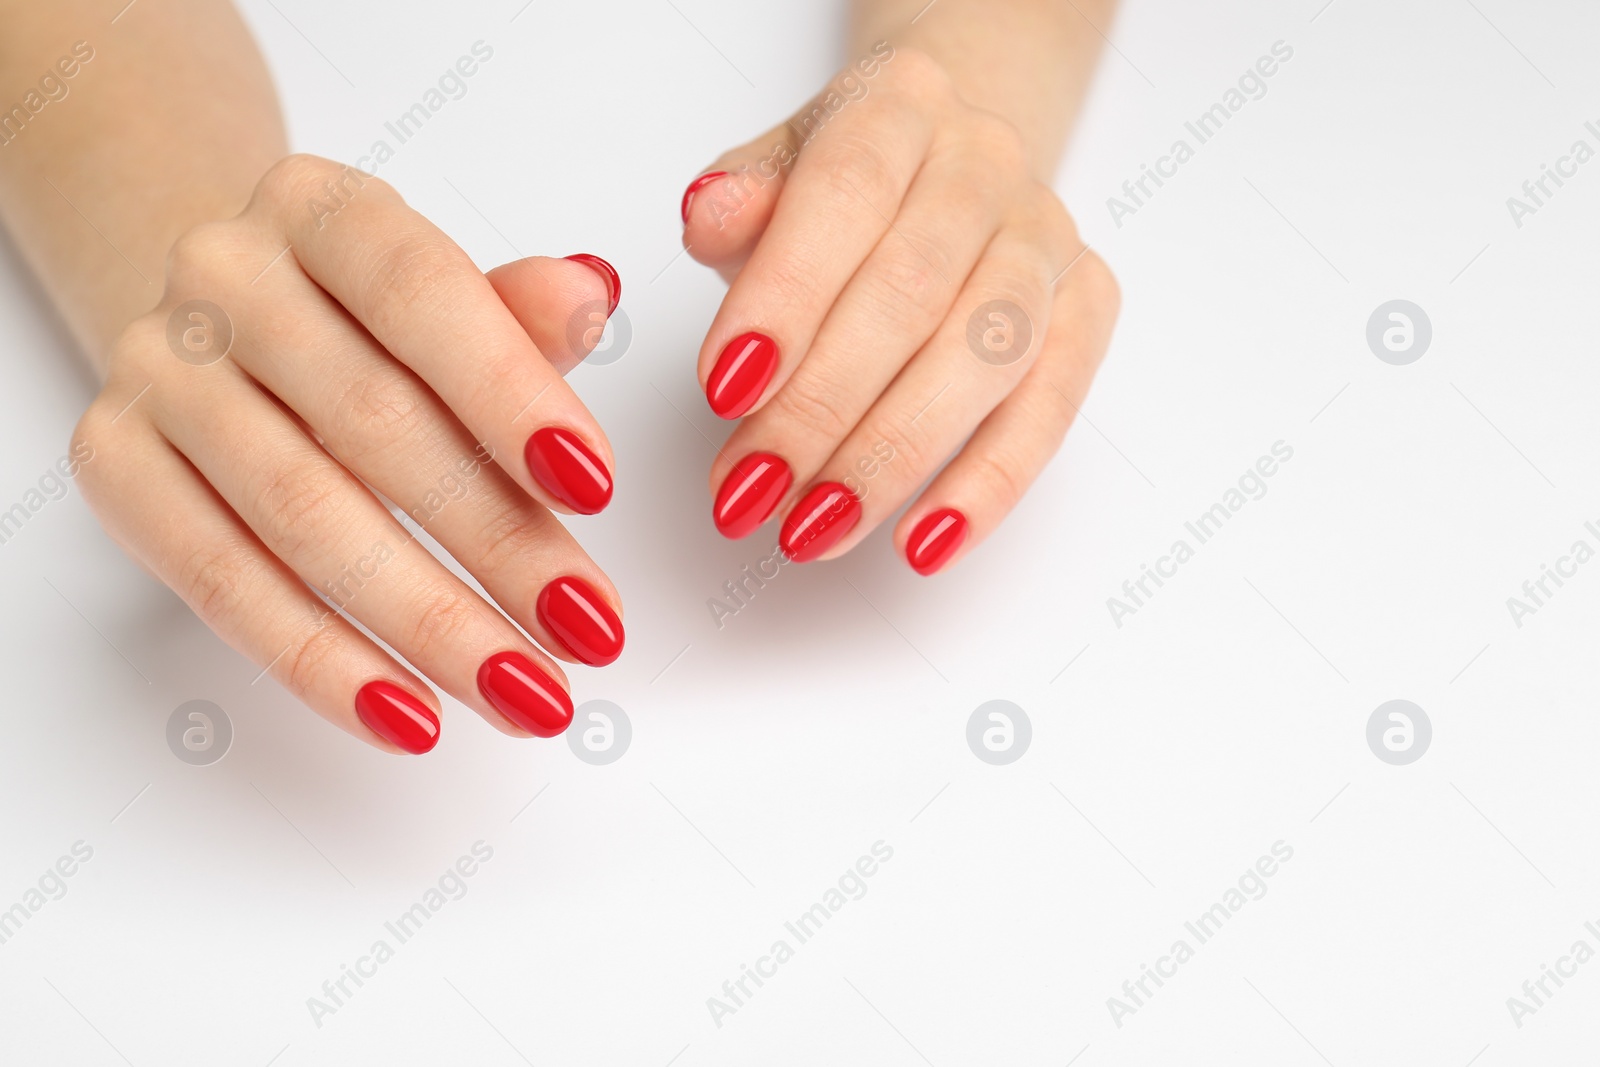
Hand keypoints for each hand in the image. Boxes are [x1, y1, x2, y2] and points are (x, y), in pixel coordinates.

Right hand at [71, 155, 624, 753]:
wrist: (220, 324)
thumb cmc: (370, 322)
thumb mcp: (452, 299)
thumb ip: (519, 312)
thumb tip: (591, 296)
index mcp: (320, 209)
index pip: (421, 292)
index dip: (511, 394)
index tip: (597, 490)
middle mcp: (222, 276)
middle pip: (373, 425)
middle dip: (500, 543)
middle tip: (589, 631)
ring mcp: (159, 372)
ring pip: (306, 519)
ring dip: (432, 625)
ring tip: (528, 692)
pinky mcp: (117, 466)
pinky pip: (223, 585)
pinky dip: (326, 665)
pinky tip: (414, 715)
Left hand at [682, 46, 1118, 572]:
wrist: (954, 160)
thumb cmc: (848, 185)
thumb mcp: (775, 171)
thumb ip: (739, 198)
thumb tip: (708, 220)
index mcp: (900, 104)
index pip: (844, 195)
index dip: (784, 298)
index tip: (724, 391)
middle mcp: (987, 164)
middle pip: (910, 293)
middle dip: (819, 407)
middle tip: (751, 490)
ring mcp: (1047, 238)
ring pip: (983, 357)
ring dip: (891, 458)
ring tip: (814, 530)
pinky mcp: (1088, 308)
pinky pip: (1050, 409)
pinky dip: (987, 486)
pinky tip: (924, 544)